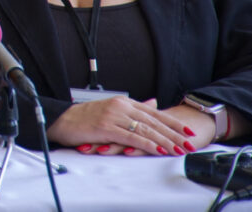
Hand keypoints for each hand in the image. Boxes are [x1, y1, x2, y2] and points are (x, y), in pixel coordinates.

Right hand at [47, 97, 196, 155]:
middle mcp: (120, 106)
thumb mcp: (112, 110)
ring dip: (165, 140)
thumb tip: (153, 104)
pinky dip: (147, 144)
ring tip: (179, 149)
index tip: (187, 131)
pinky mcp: (106, 128)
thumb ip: (133, 108)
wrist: (61, 120)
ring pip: (145, 129)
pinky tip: (158, 150)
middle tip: (189, 143)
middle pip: (153, 121)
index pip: (153, 112)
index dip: (172, 122)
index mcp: (123, 102)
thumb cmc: (84, 118)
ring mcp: (113, 116)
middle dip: (174, 133)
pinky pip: (131, 137)